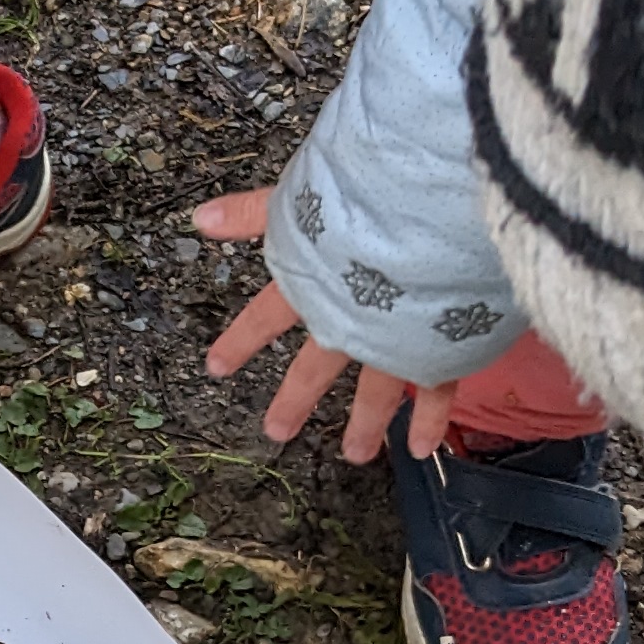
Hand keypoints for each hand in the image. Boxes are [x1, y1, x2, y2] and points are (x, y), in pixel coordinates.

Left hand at [194, 188, 456, 464]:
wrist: (444, 205)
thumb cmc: (377, 188)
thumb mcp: (305, 193)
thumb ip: (253, 212)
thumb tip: (200, 219)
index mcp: (312, 283)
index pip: (264, 317)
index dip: (240, 341)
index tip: (215, 368)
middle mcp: (348, 318)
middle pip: (315, 367)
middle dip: (296, 400)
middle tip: (278, 431)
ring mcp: (394, 337)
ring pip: (374, 390)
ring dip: (364, 424)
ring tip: (356, 454)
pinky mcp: (440, 345)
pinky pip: (435, 390)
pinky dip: (429, 420)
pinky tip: (421, 448)